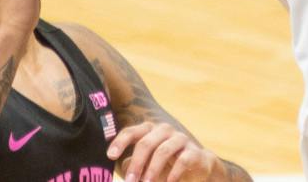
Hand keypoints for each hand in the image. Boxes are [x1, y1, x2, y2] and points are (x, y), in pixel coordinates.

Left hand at [107, 122, 225, 181]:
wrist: (197, 167)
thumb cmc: (165, 165)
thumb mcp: (146, 165)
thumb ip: (132, 165)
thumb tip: (122, 170)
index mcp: (149, 130)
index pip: (132, 132)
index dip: (120, 142)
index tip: (110, 156)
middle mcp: (164, 131)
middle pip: (146, 143)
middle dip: (136, 164)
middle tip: (130, 181)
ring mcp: (180, 139)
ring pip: (163, 151)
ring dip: (152, 170)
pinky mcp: (194, 151)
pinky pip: (183, 160)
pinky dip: (173, 173)